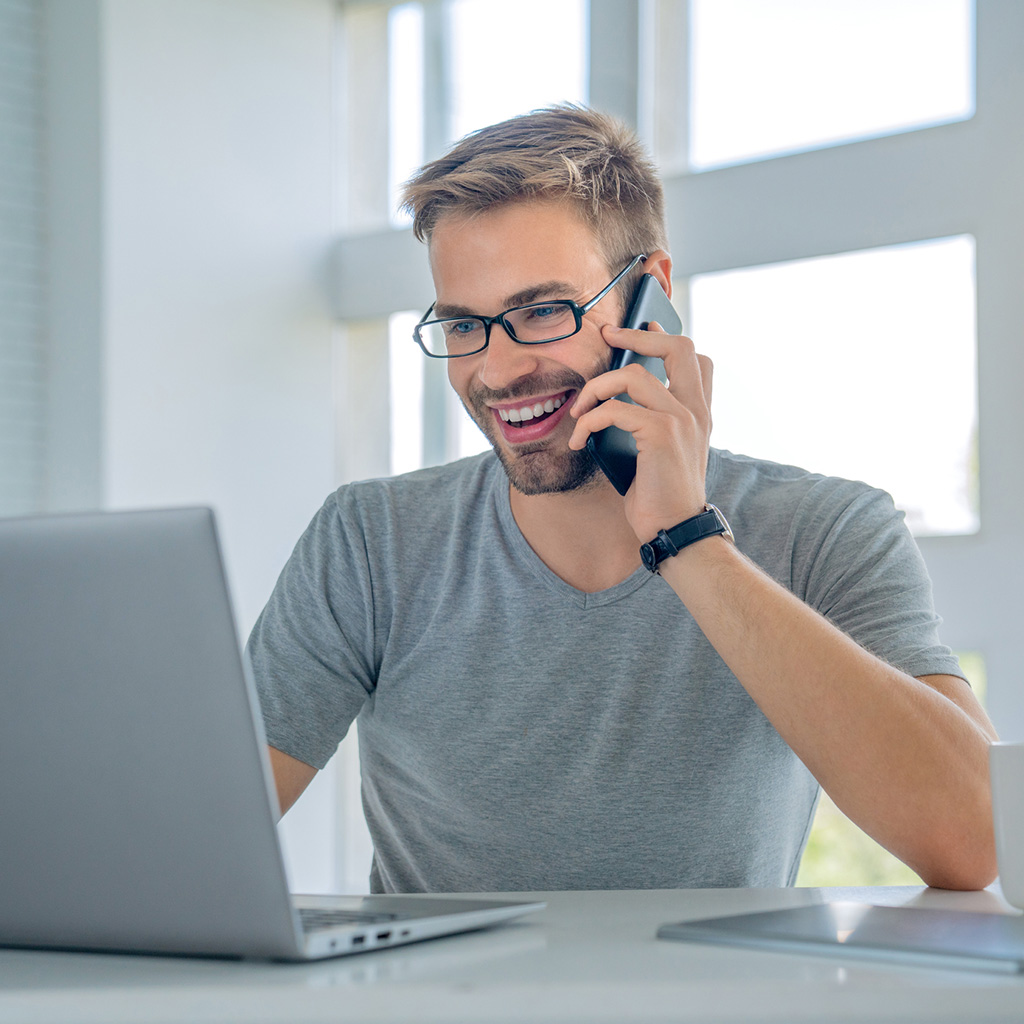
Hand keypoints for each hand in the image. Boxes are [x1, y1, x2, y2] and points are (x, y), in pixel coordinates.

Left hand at [568, 321, 713, 542]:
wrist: (675, 531)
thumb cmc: (660, 498)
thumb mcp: (659, 453)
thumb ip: (649, 422)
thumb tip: (611, 401)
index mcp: (699, 413)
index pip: (697, 359)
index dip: (667, 337)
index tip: (643, 326)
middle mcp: (695, 410)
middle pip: (677, 347)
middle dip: (637, 336)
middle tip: (607, 337)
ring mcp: (681, 419)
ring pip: (632, 375)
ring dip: (596, 388)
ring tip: (579, 410)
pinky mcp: (661, 433)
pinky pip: (613, 410)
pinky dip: (587, 421)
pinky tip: (577, 440)